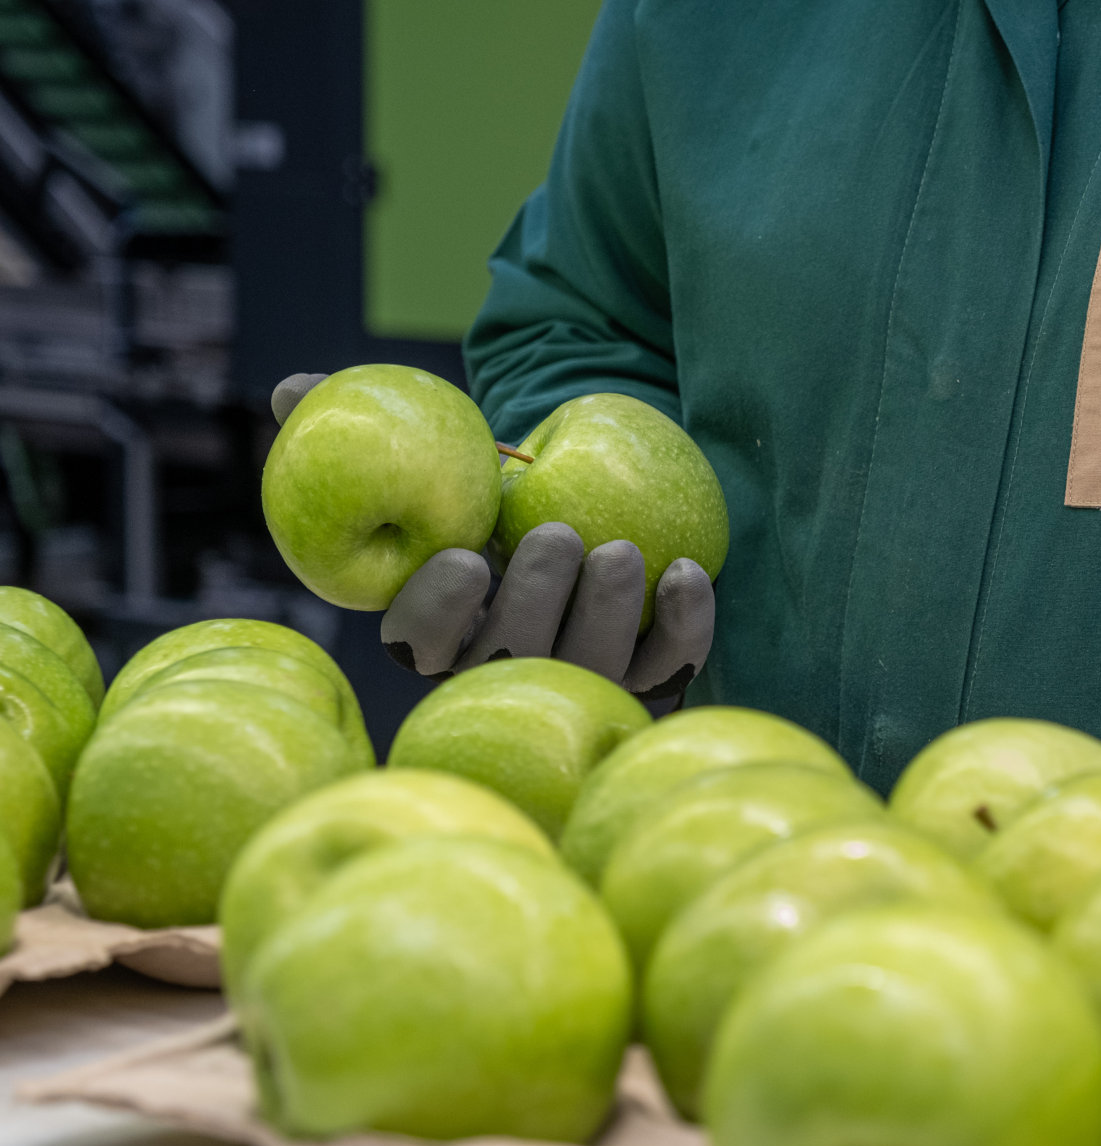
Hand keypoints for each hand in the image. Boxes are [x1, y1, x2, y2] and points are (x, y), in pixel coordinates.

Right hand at [270, 374, 715, 699]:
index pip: (421, 644)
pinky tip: (687, 571)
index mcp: (440, 631)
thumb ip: (355, 427)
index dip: (438, 612)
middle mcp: (506, 671)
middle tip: (558, 535)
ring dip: (608, 613)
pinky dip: (685, 625)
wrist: (580, 505)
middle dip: (535, 602)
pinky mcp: (647, 675)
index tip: (465, 559)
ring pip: (592, 669)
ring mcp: (579, 680)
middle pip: (513, 660)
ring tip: (621, 548)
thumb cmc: (486, 490)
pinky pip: (669, 665)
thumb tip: (291, 390)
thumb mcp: (427, 456)